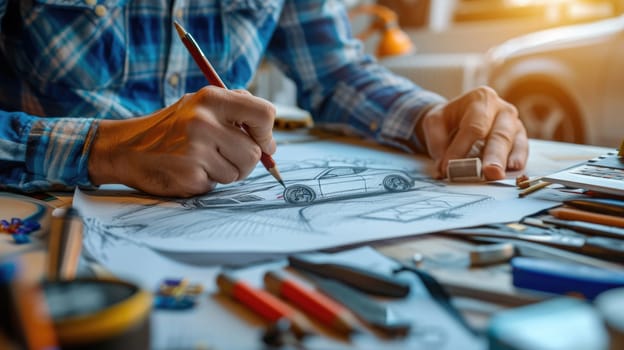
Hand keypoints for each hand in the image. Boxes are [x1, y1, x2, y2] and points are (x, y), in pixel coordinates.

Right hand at [88, 86, 275, 196]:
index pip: (263, 114)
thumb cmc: (170, 128)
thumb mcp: (198, 104)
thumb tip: (268, 129)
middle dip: (246, 161)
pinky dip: (208, 182)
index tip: (265, 144)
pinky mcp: (190, 175)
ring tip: (203, 162)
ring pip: (239, 172)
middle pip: (254, 152)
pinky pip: (217, 185)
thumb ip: (233, 107)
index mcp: (211, 98)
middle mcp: (205, 121)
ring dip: (226, 173)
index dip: (268, 134)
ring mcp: (197, 150)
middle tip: (226, 158)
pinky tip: (189, 171)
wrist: (125, 148)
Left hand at [419, 86, 527, 179]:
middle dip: (493, 155)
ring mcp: (514, 124)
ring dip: (505, 161)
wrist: (461, 115)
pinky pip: (522, 150)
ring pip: (513, 143)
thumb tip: (442, 167)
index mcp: (481, 99)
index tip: (449, 167)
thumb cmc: (450, 118)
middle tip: (489, 172)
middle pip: (499, 134)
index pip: (473, 126)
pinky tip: (512, 171)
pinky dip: (517, 161)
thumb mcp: (435, 122)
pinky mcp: (520, 138)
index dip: (462, 148)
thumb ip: (437, 142)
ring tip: (498, 175)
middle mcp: (502, 109)